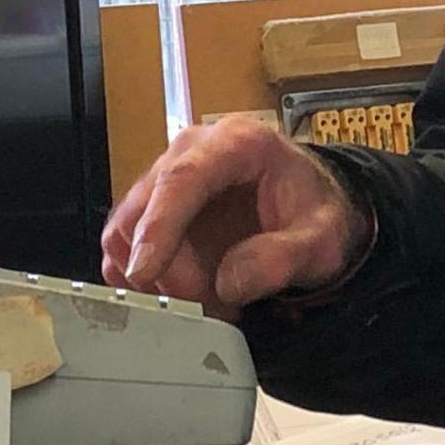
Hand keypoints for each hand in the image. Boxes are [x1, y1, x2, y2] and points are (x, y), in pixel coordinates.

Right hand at [102, 119, 365, 315]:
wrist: (310, 207)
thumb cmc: (314, 214)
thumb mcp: (320, 240)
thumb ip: (283, 258)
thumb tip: (229, 283)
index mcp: (237, 143)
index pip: (183, 177)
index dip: (158, 226)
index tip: (145, 271)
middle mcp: (192, 149)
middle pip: (146, 206)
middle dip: (168, 267)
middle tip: (209, 302)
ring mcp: (167, 175)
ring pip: (126, 228)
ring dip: (156, 276)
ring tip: (204, 297)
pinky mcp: (154, 204)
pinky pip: (124, 243)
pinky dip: (145, 276)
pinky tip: (181, 292)